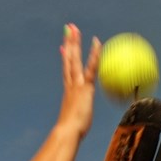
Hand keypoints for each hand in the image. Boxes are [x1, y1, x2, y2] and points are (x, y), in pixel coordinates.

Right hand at [57, 23, 100, 138]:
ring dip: (75, 43)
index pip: (66, 71)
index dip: (65, 58)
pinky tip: (96, 42)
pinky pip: (91, 67)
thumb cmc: (72, 132)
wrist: (68, 131)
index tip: (63, 48)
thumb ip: (77, 121)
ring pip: (74, 59)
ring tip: (73, 28)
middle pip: (68, 60)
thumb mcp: (75, 124)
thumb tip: (76, 128)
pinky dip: (94, 54)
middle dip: (68, 44)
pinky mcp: (84, 87)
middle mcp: (70, 85)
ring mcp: (76, 85)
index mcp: (68, 92)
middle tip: (68, 30)